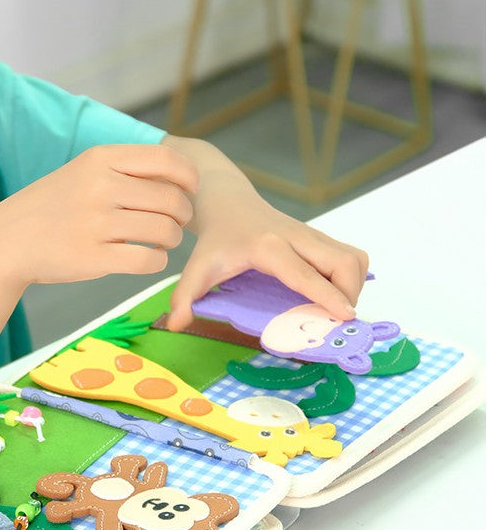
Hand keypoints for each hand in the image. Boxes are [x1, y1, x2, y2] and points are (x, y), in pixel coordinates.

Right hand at [0, 144, 198, 285]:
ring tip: (164, 241)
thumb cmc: (55, 206)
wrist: (10, 240)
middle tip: (177, 222)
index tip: (191, 190)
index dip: (188, 177)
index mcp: (100, 159)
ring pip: (164, 231)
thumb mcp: (83, 171)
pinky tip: (150, 258)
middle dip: (183, 213)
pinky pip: (148, 260)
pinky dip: (157, 261)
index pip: (165, 160)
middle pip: (170, 199)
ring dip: (173, 239)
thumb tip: (179, 173)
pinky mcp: (94, 257)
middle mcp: (100, 187)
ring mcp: (96, 223)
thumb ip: (124, 168)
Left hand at [162, 136, 368, 330]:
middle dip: (349, 293)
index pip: (304, 273)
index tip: (346, 316)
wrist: (228, 204)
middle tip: (337, 320)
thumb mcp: (195, 267)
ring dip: (354, 285)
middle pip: (342, 262)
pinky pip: (351, 255)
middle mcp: (297, 237)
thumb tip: (175, 325)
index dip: (327, 295)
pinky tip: (333, 291)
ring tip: (336, 308)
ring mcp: (312, 235)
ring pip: (353, 257)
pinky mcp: (321, 238)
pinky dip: (352, 276)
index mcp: (268, 247)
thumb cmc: (216, 240)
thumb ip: (184, 297)